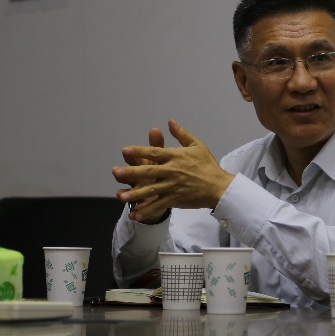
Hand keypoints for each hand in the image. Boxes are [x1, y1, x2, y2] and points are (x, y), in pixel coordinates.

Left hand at [112, 119, 233, 221]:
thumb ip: (181, 134)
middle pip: (149, 171)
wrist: (219, 186)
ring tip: (120, 196)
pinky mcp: (176, 199)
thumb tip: (169, 121)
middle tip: (116, 172)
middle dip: (132, 172)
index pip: (155, 152)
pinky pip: (159, 205)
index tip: (125, 150)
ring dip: (135, 194)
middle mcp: (173, 171)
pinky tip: (135, 214)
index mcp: (176, 156)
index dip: (139, 151)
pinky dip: (147, 210)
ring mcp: (173, 186)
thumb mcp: (197, 145)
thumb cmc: (208, 165)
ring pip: (151, 190)